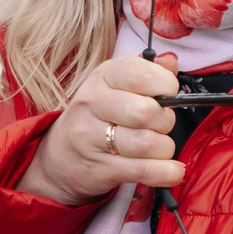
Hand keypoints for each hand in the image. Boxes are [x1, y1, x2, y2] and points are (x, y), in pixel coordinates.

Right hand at [17, 53, 183, 205]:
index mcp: (103, 77)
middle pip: (147, 112)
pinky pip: (143, 170)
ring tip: (157, 146)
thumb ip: (147, 70)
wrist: (60, 155)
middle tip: (160, 125)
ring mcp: (92, 138)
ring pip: (147, 143)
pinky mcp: (100, 168)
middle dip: (165, 121)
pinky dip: (166, 172)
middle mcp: (93, 103)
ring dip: (164, 148)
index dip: (165, 85)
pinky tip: (172, 170)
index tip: (169, 93)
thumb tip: (171, 61)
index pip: (140, 74)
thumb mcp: (117, 85)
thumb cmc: (99, 115)